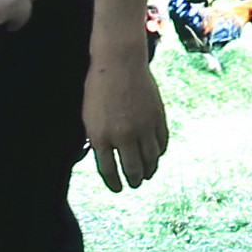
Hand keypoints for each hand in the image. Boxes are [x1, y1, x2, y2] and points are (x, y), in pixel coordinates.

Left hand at [82, 45, 167, 192]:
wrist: (119, 63)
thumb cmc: (98, 89)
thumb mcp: (89, 118)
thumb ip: (98, 141)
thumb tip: (108, 161)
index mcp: (101, 137)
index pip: (109, 171)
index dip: (114, 184)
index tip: (118, 189)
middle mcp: (123, 135)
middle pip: (133, 169)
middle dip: (133, 181)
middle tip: (134, 184)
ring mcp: (143, 127)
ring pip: (151, 160)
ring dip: (149, 171)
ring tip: (146, 174)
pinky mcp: (158, 118)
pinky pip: (162, 143)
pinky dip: (159, 153)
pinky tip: (156, 155)